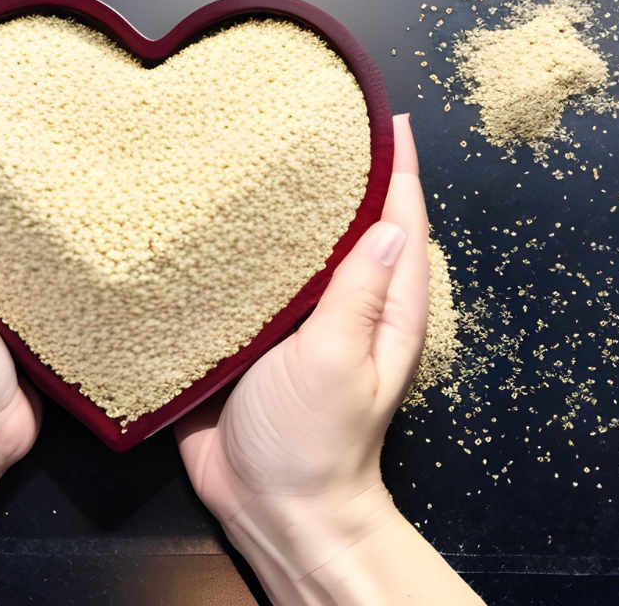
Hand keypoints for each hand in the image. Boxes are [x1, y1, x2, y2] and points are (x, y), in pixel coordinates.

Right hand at [177, 115, 482, 603]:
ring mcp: (301, 314)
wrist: (270, 504)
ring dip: (289, 202)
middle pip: (350, 221)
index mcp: (383, 305)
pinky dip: (245, 242)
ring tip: (263, 150)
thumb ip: (359, 295)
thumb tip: (387, 224)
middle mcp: (346, 300)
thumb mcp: (338, 362)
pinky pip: (256, 274)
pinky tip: (218, 214)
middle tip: (315, 117)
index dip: (397, 165)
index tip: (385, 115)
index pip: (400, 219)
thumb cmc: (314, 441)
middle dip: (340, 170)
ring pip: (300, 242)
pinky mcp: (258, 328)